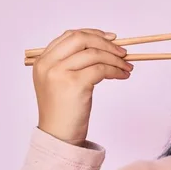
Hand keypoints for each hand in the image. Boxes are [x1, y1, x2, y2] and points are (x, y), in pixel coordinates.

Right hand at [32, 28, 132, 145]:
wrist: (58, 136)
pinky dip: (116, 70)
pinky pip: (101, 69)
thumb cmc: (64, 111)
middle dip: (105, 43)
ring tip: (127, 66)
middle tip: (123, 52)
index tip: (111, 38)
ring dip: (115, 58)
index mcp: (43, 61)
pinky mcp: (74, 84)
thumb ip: (72, 63)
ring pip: (94, 54)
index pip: (70, 36)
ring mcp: (59, 73)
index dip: (93, 34)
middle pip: (81, 39)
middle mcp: (48, 64)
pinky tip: (123, 75)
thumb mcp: (61, 82)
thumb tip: (104, 46)